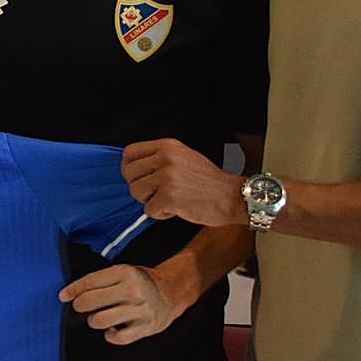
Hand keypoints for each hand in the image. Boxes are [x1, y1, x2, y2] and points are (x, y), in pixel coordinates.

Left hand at [59, 263, 183, 344]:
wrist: (170, 293)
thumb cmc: (141, 282)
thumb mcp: (124, 271)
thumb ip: (102, 279)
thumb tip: (74, 291)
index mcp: (125, 272)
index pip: (90, 281)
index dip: (72, 289)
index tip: (63, 295)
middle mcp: (132, 290)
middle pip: (91, 301)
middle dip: (79, 305)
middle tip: (80, 306)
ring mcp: (139, 310)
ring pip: (100, 320)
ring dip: (94, 320)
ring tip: (97, 317)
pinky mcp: (145, 327)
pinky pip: (117, 338)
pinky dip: (110, 335)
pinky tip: (112, 328)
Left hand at [122, 139, 244, 226]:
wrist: (232, 196)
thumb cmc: (209, 181)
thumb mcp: (183, 157)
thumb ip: (159, 158)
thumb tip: (134, 168)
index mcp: (167, 146)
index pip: (129, 153)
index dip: (128, 168)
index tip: (135, 178)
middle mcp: (165, 158)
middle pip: (129, 174)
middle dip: (139, 187)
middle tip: (156, 193)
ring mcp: (166, 177)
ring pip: (136, 192)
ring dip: (150, 201)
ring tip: (168, 200)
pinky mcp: (169, 197)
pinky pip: (149, 209)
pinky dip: (160, 214)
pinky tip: (176, 209)